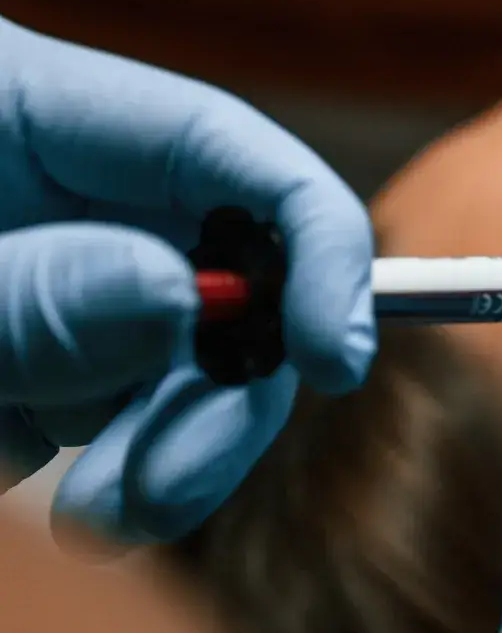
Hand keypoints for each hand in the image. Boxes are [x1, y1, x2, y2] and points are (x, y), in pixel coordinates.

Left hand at [0, 18, 373, 542]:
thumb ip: (32, 293)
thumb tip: (189, 302)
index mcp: (35, 109)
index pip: (233, 153)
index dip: (316, 246)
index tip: (338, 357)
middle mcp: (77, 196)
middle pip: (235, 283)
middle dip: (231, 395)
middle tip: (164, 491)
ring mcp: (67, 281)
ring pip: (193, 369)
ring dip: (176, 456)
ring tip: (98, 523)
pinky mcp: (49, 361)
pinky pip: (130, 418)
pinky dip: (121, 472)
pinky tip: (67, 496)